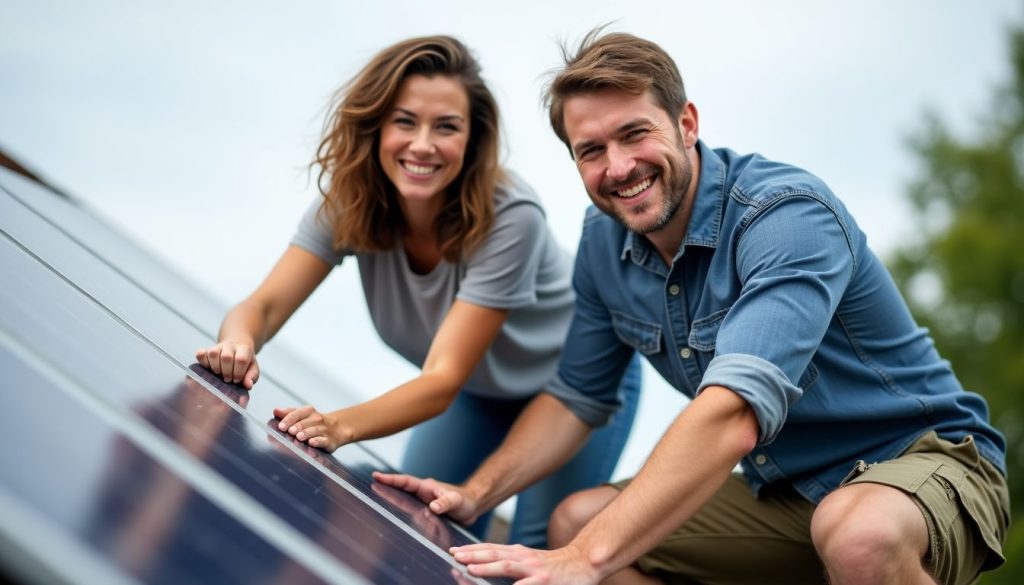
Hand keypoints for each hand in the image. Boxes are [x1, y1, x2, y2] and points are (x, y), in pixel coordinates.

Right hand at [196, 340, 259, 388]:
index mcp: (244, 349)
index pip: (241, 360)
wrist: (237, 351)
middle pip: (226, 357)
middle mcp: (230, 346)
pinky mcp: (207, 350)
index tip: (237, 380)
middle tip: (228, 379)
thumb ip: (251, 377)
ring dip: (215, 368)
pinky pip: (201, 354)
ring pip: (213, 354)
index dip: (238, 373)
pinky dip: (203, 362)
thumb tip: (248, 385)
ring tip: (219, 374)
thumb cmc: (245, 364)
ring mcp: (218, 347)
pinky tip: (208, 368)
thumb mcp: (252, 370)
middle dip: (227, 372)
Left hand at [273, 405, 348, 451]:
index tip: (281, 426)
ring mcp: (324, 430)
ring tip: (299, 436)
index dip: (289, 419)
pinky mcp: (329, 441)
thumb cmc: (314, 422)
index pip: (298, 413)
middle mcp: (317, 419)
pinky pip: (324, 440)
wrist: (337, 429)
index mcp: (309, 411)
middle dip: (298, 426)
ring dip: (306, 433)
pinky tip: (312, 442)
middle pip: (306, 422)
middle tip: (290, 431)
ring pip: (314, 430)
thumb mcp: (302, 415)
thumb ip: (288, 413)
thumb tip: (275, 410)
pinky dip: (318, 441)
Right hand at [372, 471, 480, 524]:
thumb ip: (446, 503)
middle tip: (367, 487)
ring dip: (390, 500)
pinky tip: (391, 519)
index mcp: (426, 487)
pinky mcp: (424, 513)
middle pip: (399, 490)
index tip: (375, 476)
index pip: (405, 481)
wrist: (472, 508)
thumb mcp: (457, 501)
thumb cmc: (465, 501)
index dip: (390, 479)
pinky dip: (400, 514)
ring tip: (373, 499)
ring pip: (402, 502)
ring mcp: (422, 503)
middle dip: (384, 488)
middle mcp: (422, 494)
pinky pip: (409, 513)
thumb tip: (433, 507)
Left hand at [449, 543, 600, 584]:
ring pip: (506, 566)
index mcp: (518, 553)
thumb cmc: (554, 566)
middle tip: (454, 556)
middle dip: (473, 555)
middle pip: (494, 553)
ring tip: (470, 568)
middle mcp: (524, 558)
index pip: (491, 549)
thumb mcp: (530, 560)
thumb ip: (510, 561)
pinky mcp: (543, 581)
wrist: (584, 563)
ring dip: (487, 566)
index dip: (472, 549)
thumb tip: (485, 564)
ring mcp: (534, 569)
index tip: (454, 551)